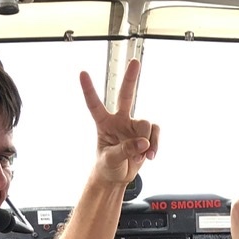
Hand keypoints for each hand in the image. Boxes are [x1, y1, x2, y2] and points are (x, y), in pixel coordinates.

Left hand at [80, 57, 159, 186]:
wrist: (118, 177)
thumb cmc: (107, 166)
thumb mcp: (110, 159)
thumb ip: (125, 150)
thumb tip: (143, 142)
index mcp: (103, 124)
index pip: (95, 105)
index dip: (89, 90)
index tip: (82, 73)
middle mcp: (119, 120)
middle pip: (126, 95)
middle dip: (130, 78)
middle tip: (134, 62)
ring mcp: (133, 126)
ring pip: (145, 123)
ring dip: (146, 141)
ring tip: (141, 156)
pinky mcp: (146, 134)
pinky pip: (155, 133)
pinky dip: (155, 144)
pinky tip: (150, 156)